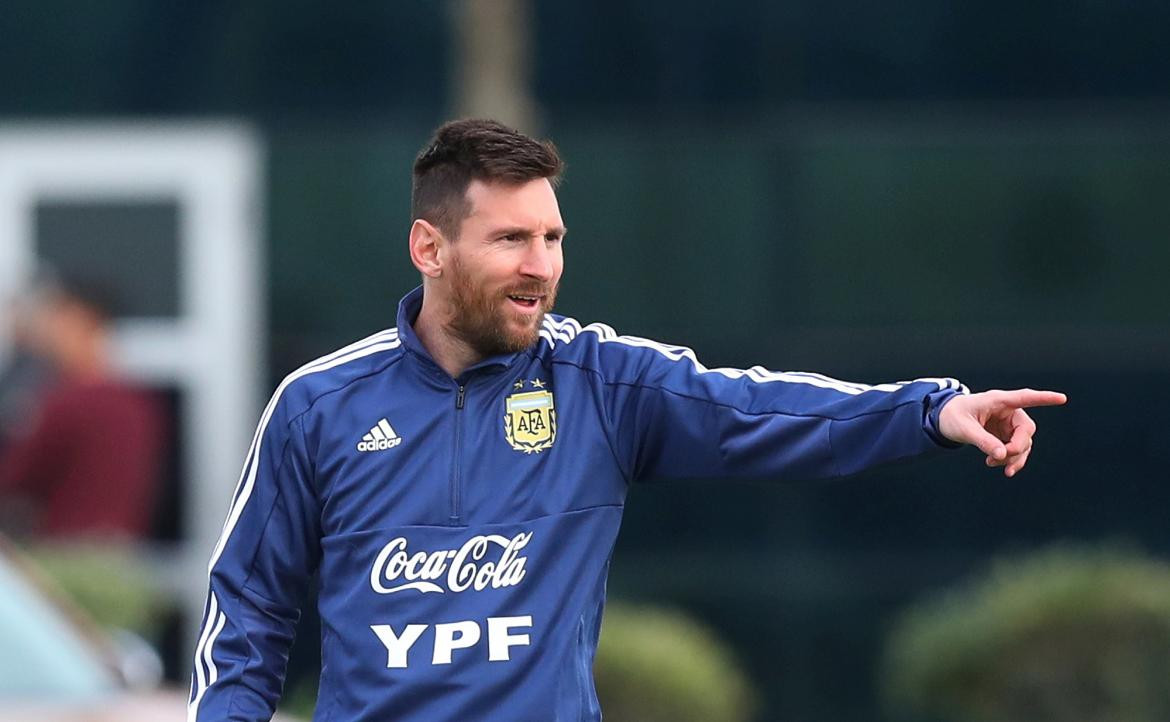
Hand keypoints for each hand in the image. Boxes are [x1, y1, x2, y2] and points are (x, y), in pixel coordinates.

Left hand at [937, 389, 1066, 476]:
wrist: (944, 419)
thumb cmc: (952, 416)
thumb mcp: (964, 429)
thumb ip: (983, 441)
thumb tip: (1003, 456)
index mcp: (998, 401)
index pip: (1025, 397)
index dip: (1044, 398)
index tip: (1061, 398)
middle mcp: (1008, 411)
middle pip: (1026, 430)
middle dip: (1017, 448)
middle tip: (1001, 460)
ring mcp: (1008, 424)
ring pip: (1023, 443)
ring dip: (1014, 457)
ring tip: (994, 465)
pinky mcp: (1006, 435)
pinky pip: (1016, 449)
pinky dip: (1010, 459)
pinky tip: (998, 466)